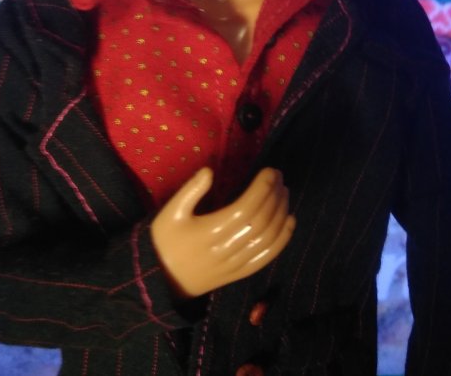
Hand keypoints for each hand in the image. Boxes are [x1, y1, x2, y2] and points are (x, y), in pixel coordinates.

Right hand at [150, 167, 294, 298]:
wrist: (160, 281)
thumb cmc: (165, 241)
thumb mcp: (170, 213)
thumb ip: (190, 190)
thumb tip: (210, 171)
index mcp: (209, 232)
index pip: (245, 208)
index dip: (262, 188)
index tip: (270, 171)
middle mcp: (226, 250)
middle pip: (260, 222)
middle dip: (274, 196)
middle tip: (280, 177)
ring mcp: (235, 265)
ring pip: (266, 239)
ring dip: (281, 214)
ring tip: (285, 193)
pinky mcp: (239, 275)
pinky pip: (266, 258)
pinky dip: (282, 240)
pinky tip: (290, 222)